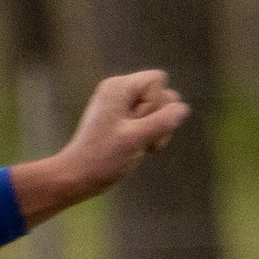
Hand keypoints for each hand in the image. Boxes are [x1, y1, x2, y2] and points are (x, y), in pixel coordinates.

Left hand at [13, 70, 189, 225]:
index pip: (158, 80)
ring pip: (158, 110)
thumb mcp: (136, 139)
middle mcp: (119, 91)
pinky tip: (137, 149)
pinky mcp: (123, 121)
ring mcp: (121, 106)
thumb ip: (163, 121)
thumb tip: (183, 109)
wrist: (75, 178)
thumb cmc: (101, 159)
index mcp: (118, 87)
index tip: (137, 125)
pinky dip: (148, 136)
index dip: (156, 104)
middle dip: (158, 119)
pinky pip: (149, 122)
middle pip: (161, 94)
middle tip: (139, 139)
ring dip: (156, 130)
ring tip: (138, 147)